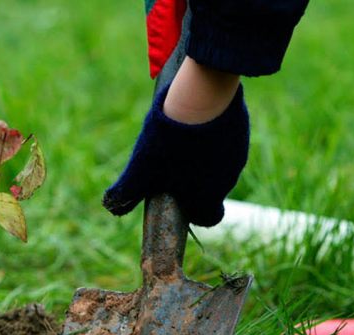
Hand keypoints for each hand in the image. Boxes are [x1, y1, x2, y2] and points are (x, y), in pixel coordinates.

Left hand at [103, 59, 248, 226]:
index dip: (195, 212)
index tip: (180, 197)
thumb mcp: (141, 168)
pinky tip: (198, 120)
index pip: (208, 218)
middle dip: (197, 182)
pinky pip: (229, 140)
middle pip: (214, 190)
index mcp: (207, 198)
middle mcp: (227, 182)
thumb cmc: (169, 141)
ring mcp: (238, 156)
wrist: (200, 98)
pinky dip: (215, 135)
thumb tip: (112, 206)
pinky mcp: (242, 131)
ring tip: (184, 137)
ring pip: (222, 165)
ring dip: (207, 158)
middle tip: (175, 162)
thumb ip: (127, 191)